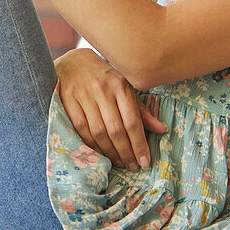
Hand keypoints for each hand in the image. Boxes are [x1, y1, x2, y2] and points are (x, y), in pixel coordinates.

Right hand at [54, 48, 166, 170]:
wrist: (74, 62)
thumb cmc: (104, 78)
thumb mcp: (125, 88)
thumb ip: (141, 110)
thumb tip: (162, 129)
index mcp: (120, 85)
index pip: (132, 120)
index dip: (139, 144)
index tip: (145, 161)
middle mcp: (102, 89)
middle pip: (116, 129)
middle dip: (126, 152)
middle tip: (132, 166)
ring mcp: (83, 95)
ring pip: (99, 132)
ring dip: (110, 152)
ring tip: (119, 163)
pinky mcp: (67, 100)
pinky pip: (81, 129)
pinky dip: (92, 145)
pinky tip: (100, 153)